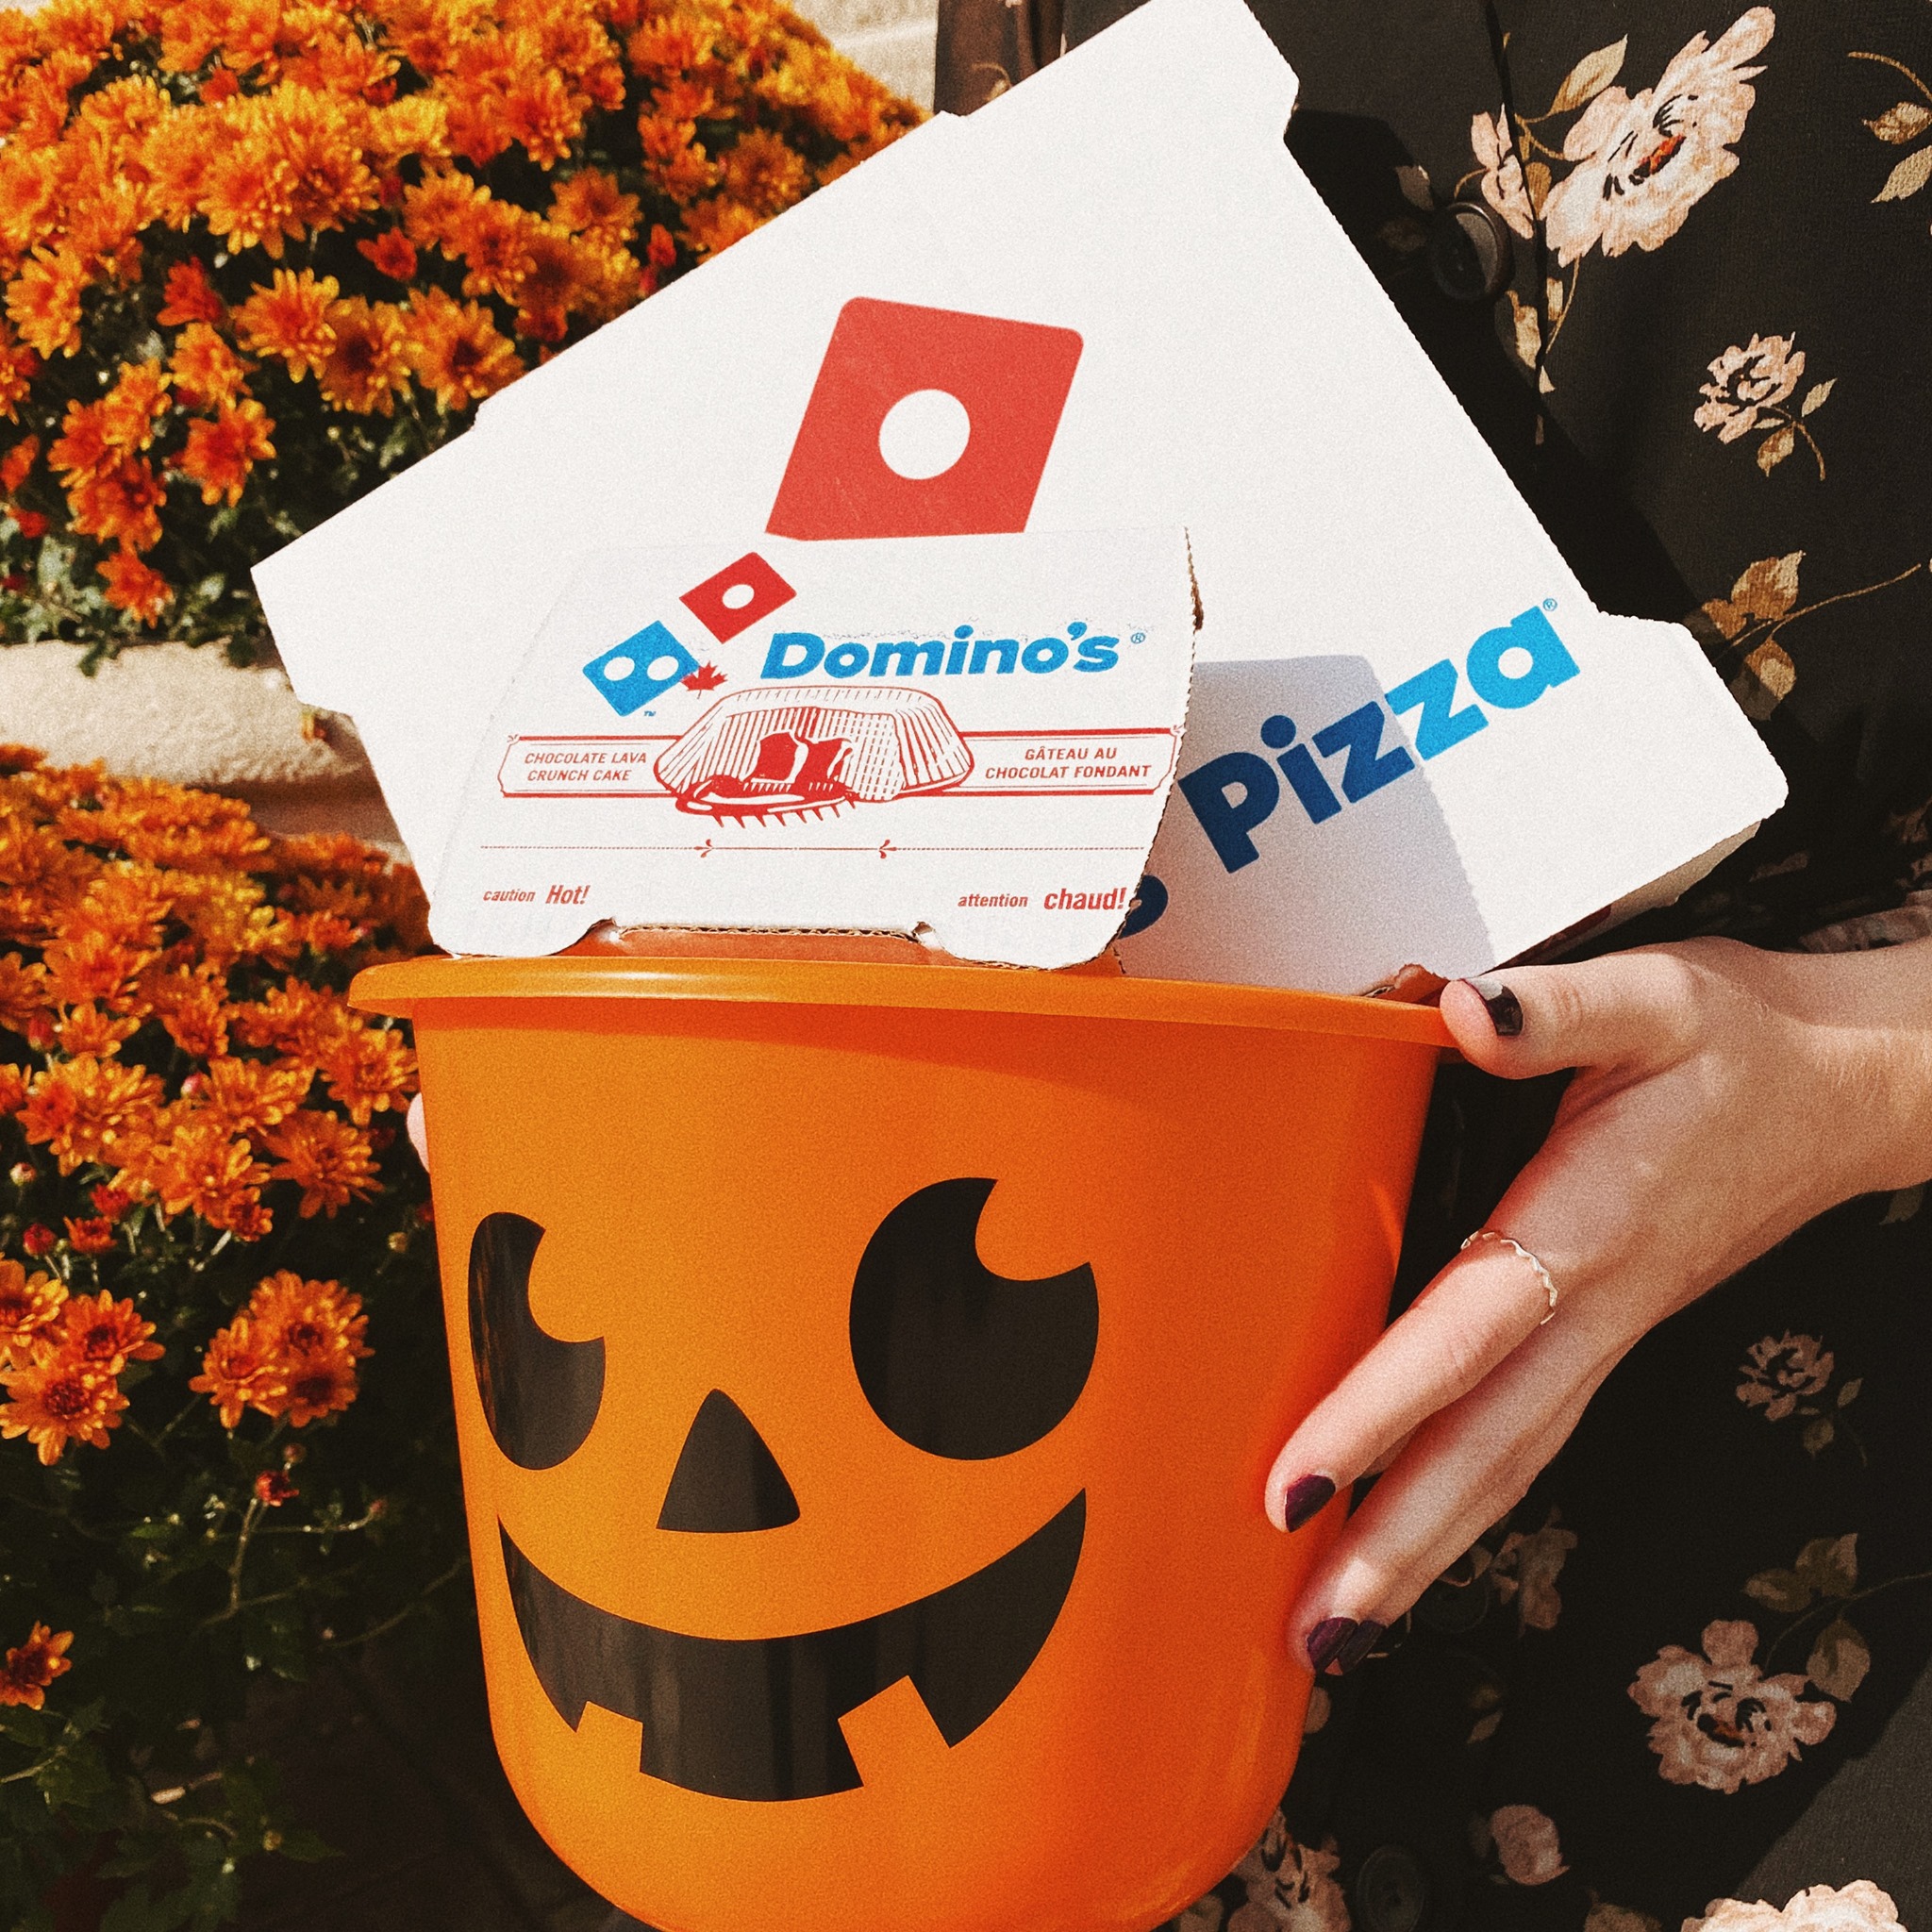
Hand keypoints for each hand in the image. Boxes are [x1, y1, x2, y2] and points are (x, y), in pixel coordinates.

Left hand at [1265, 934, 1931, 1676]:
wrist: (1851, 1089)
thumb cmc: (1740, 1039)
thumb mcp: (1655, 996)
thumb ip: (1557, 1007)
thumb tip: (1464, 1010)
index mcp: (1590, 1224)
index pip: (1466, 1335)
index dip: (1379, 1412)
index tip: (1297, 1486)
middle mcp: (1597, 1302)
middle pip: (1492, 1447)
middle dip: (1401, 1546)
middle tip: (1314, 1638)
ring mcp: (1607, 1329)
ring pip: (1512, 1458)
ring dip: (1428, 1547)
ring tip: (1340, 1627)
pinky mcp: (1607, 1329)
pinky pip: (1526, 1429)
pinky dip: (1465, 1495)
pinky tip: (1408, 1528)